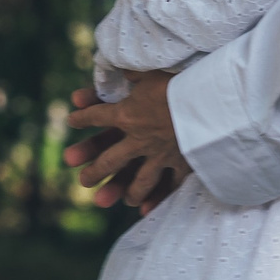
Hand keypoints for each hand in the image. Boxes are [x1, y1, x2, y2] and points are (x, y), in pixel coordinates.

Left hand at [61, 73, 187, 213]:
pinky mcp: (182, 163)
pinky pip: (169, 186)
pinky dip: (158, 199)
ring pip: (138, 180)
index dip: (83, 118)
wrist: (207, 102)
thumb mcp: (150, 71)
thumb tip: (123, 70)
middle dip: (95, 171)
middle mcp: (138, 139)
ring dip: (126, 190)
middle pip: (110, 159)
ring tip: (119, 199)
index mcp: (127, 115)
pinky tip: (146, 210)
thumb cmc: (178, 82)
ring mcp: (159, 155)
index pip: (98, 116)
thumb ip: (133, 74)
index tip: (72, 121)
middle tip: (83, 181)